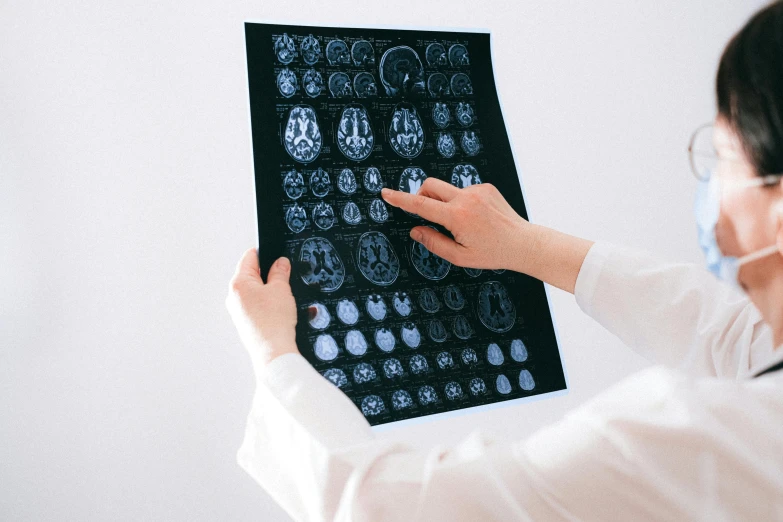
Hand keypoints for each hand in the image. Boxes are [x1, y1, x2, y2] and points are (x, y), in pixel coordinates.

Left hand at [226, 248, 298, 372]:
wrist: (273, 352)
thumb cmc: (273, 322)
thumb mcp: (281, 289)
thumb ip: (280, 272)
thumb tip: (280, 263)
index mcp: (238, 284)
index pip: (249, 257)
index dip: (265, 253)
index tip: (276, 254)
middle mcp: (233, 297)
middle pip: (252, 275)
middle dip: (269, 275)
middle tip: (285, 278)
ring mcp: (238, 311)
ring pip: (256, 292)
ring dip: (271, 291)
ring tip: (285, 299)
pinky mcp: (245, 323)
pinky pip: (257, 307)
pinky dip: (269, 305)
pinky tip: (281, 311)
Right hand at [380, 178, 535, 270]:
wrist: (523, 243)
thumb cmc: (493, 253)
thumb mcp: (459, 257)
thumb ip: (434, 243)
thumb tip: (415, 230)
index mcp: (457, 217)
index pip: (421, 205)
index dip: (400, 199)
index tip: (386, 193)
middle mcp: (467, 199)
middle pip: (430, 185)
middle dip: (421, 195)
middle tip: (426, 214)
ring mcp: (477, 190)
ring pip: (448, 190)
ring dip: (446, 203)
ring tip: (463, 224)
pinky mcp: (486, 187)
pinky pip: (463, 191)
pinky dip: (462, 202)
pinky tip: (476, 219)